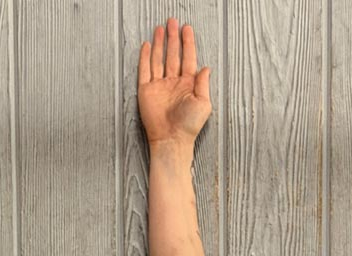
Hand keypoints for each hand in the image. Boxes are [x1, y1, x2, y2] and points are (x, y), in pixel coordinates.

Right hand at [136, 17, 210, 146]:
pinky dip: (146, 57)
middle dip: (173, 38)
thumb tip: (206, 67)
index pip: (188, 59)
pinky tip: (148, 45)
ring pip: (159, 58)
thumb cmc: (189, 125)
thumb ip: (204, 84)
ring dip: (160, 43)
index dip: (188, 44)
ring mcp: (160, 85)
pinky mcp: (147, 89)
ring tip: (161, 28)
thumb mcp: (203, 104)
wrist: (171, 139)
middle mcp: (174, 82)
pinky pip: (145, 69)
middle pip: (173, 55)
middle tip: (172, 22)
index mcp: (189, 85)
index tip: (187, 29)